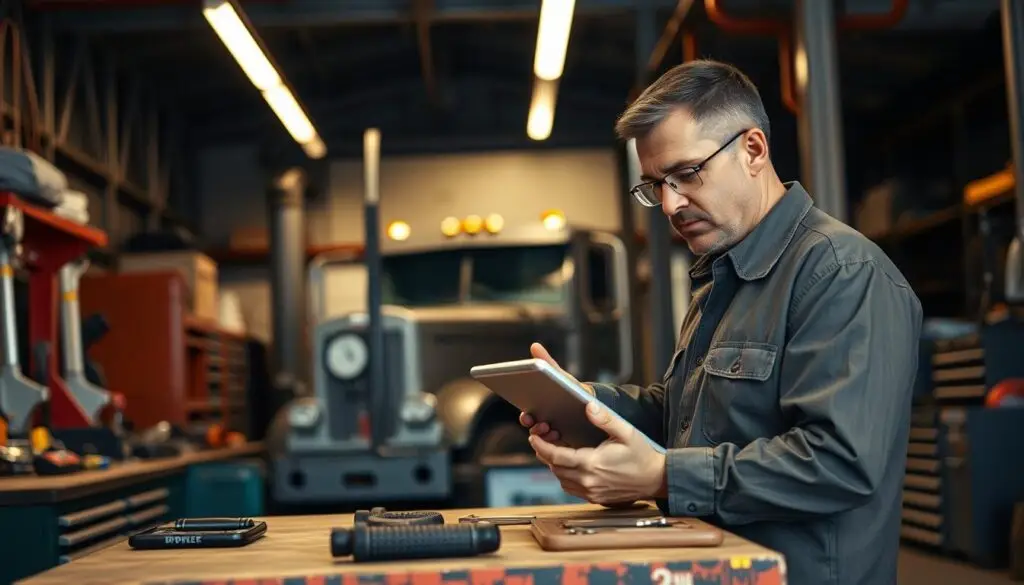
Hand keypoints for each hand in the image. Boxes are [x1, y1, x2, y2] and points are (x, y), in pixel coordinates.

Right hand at [518, 342, 593, 445]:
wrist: (597, 406)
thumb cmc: (575, 390)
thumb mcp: (561, 376)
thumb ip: (547, 362)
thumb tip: (534, 345)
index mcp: (541, 408)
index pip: (528, 414)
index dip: (526, 416)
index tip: (527, 415)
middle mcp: (545, 422)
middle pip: (535, 428)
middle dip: (534, 427)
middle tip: (539, 424)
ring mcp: (555, 434)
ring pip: (545, 439)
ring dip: (545, 436)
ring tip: (552, 430)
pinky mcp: (566, 443)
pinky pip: (558, 447)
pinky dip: (557, 443)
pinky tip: (563, 437)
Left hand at [528, 400, 666, 505]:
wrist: (656, 479)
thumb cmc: (643, 455)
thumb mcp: (626, 432)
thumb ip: (605, 419)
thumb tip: (588, 406)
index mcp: (593, 464)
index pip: (556, 457)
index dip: (541, 446)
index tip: (534, 437)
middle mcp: (589, 481)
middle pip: (555, 468)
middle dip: (545, 454)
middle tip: (542, 440)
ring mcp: (591, 492)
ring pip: (561, 479)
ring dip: (555, 466)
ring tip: (556, 450)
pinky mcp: (595, 498)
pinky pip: (571, 488)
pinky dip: (565, 476)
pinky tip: (570, 465)